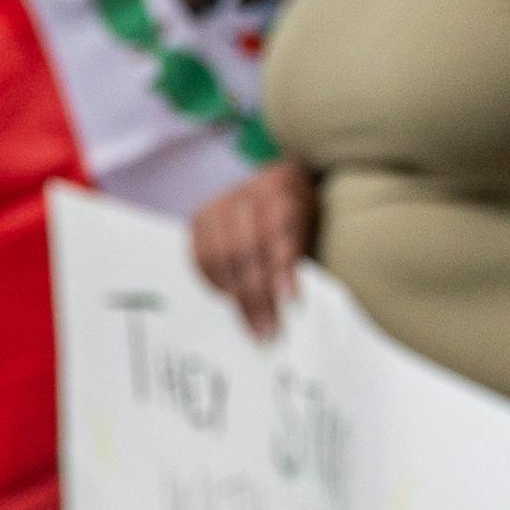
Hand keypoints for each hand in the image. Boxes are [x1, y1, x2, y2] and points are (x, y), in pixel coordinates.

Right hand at [190, 163, 313, 337]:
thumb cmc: (295, 210)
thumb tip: (289, 302)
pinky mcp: (200, 218)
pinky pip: (202, 257)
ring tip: (253, 327)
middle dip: (257, 296)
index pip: (278, 230)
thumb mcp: (309, 222)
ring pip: (221, 257)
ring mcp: (218, 204)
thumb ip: (297, 253)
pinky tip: (231, 300)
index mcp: (279, 189)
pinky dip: (216, 283)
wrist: (273, 178)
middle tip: (269, 331)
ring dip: (237, 298)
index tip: (292, 300)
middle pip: (246, 250)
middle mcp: (245, 194)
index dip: (282, 266)